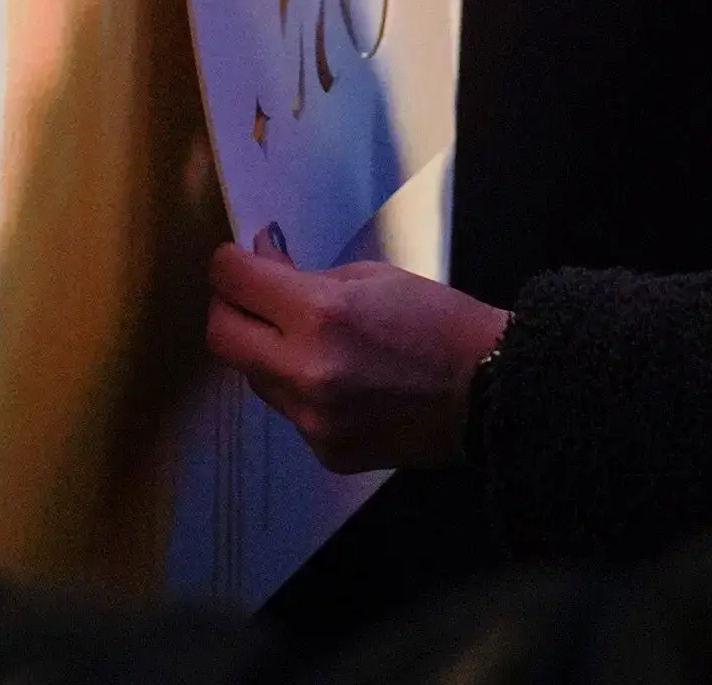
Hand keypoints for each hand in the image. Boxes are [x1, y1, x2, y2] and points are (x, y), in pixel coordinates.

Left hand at [204, 243, 506, 472]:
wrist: (489, 392)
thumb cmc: (438, 322)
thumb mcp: (372, 277)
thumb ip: (307, 275)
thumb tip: (261, 262)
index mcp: (320, 315)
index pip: (234, 283)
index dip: (228, 264)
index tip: (235, 260)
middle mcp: (305, 372)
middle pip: (221, 338)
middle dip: (229, 309)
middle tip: (251, 298)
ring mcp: (312, 421)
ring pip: (254, 379)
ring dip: (266, 352)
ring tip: (309, 341)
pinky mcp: (325, 452)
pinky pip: (290, 412)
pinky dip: (302, 391)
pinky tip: (342, 381)